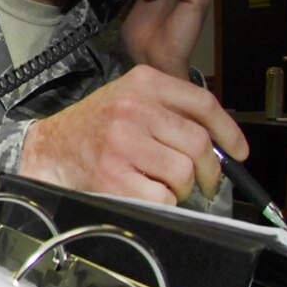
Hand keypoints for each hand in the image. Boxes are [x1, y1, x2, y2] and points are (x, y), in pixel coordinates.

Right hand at [19, 64, 248, 206]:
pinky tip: (145, 193)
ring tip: (163, 184)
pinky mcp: (114, 177)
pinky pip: (163, 198)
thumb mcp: (129, 98)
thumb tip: (220, 143)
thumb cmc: (93, 128)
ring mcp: (123, 143)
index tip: (238, 151)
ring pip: (184, 173)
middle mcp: (133, 108)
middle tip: (200, 180)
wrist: (48, 148)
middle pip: (198, 144)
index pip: (202, 103)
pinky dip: (162, 202)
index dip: (229, 131)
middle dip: (207, 170)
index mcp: (142, 83)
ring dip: (181, 188)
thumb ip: (170, 110)